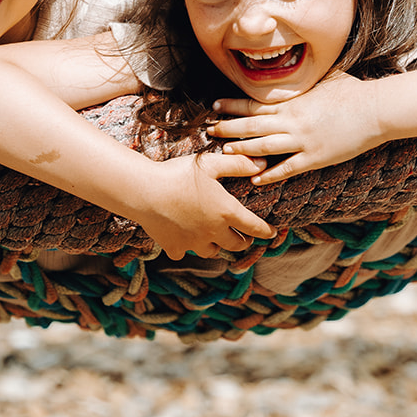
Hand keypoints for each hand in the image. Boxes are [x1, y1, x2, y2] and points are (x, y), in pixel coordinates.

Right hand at [129, 153, 274, 259]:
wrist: (144, 191)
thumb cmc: (179, 174)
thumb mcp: (211, 163)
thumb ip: (238, 164)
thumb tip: (263, 163)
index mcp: (226, 212)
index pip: (254, 227)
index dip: (266, 231)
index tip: (272, 233)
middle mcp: (213, 232)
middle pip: (236, 244)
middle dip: (243, 241)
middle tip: (245, 237)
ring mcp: (193, 242)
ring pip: (213, 252)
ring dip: (218, 246)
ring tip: (216, 238)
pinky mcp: (174, 247)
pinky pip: (184, 253)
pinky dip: (186, 248)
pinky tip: (184, 239)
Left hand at [208, 71, 382, 184]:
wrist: (375, 110)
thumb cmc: (353, 91)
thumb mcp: (326, 78)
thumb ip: (307, 80)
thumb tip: (300, 68)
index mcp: (293, 102)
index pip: (255, 104)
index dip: (233, 106)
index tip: (215, 106)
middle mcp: (292, 121)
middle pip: (252, 126)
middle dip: (228, 128)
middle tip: (209, 130)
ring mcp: (303, 140)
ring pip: (264, 147)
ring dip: (243, 150)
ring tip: (225, 152)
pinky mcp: (315, 157)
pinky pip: (287, 168)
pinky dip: (270, 174)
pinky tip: (256, 179)